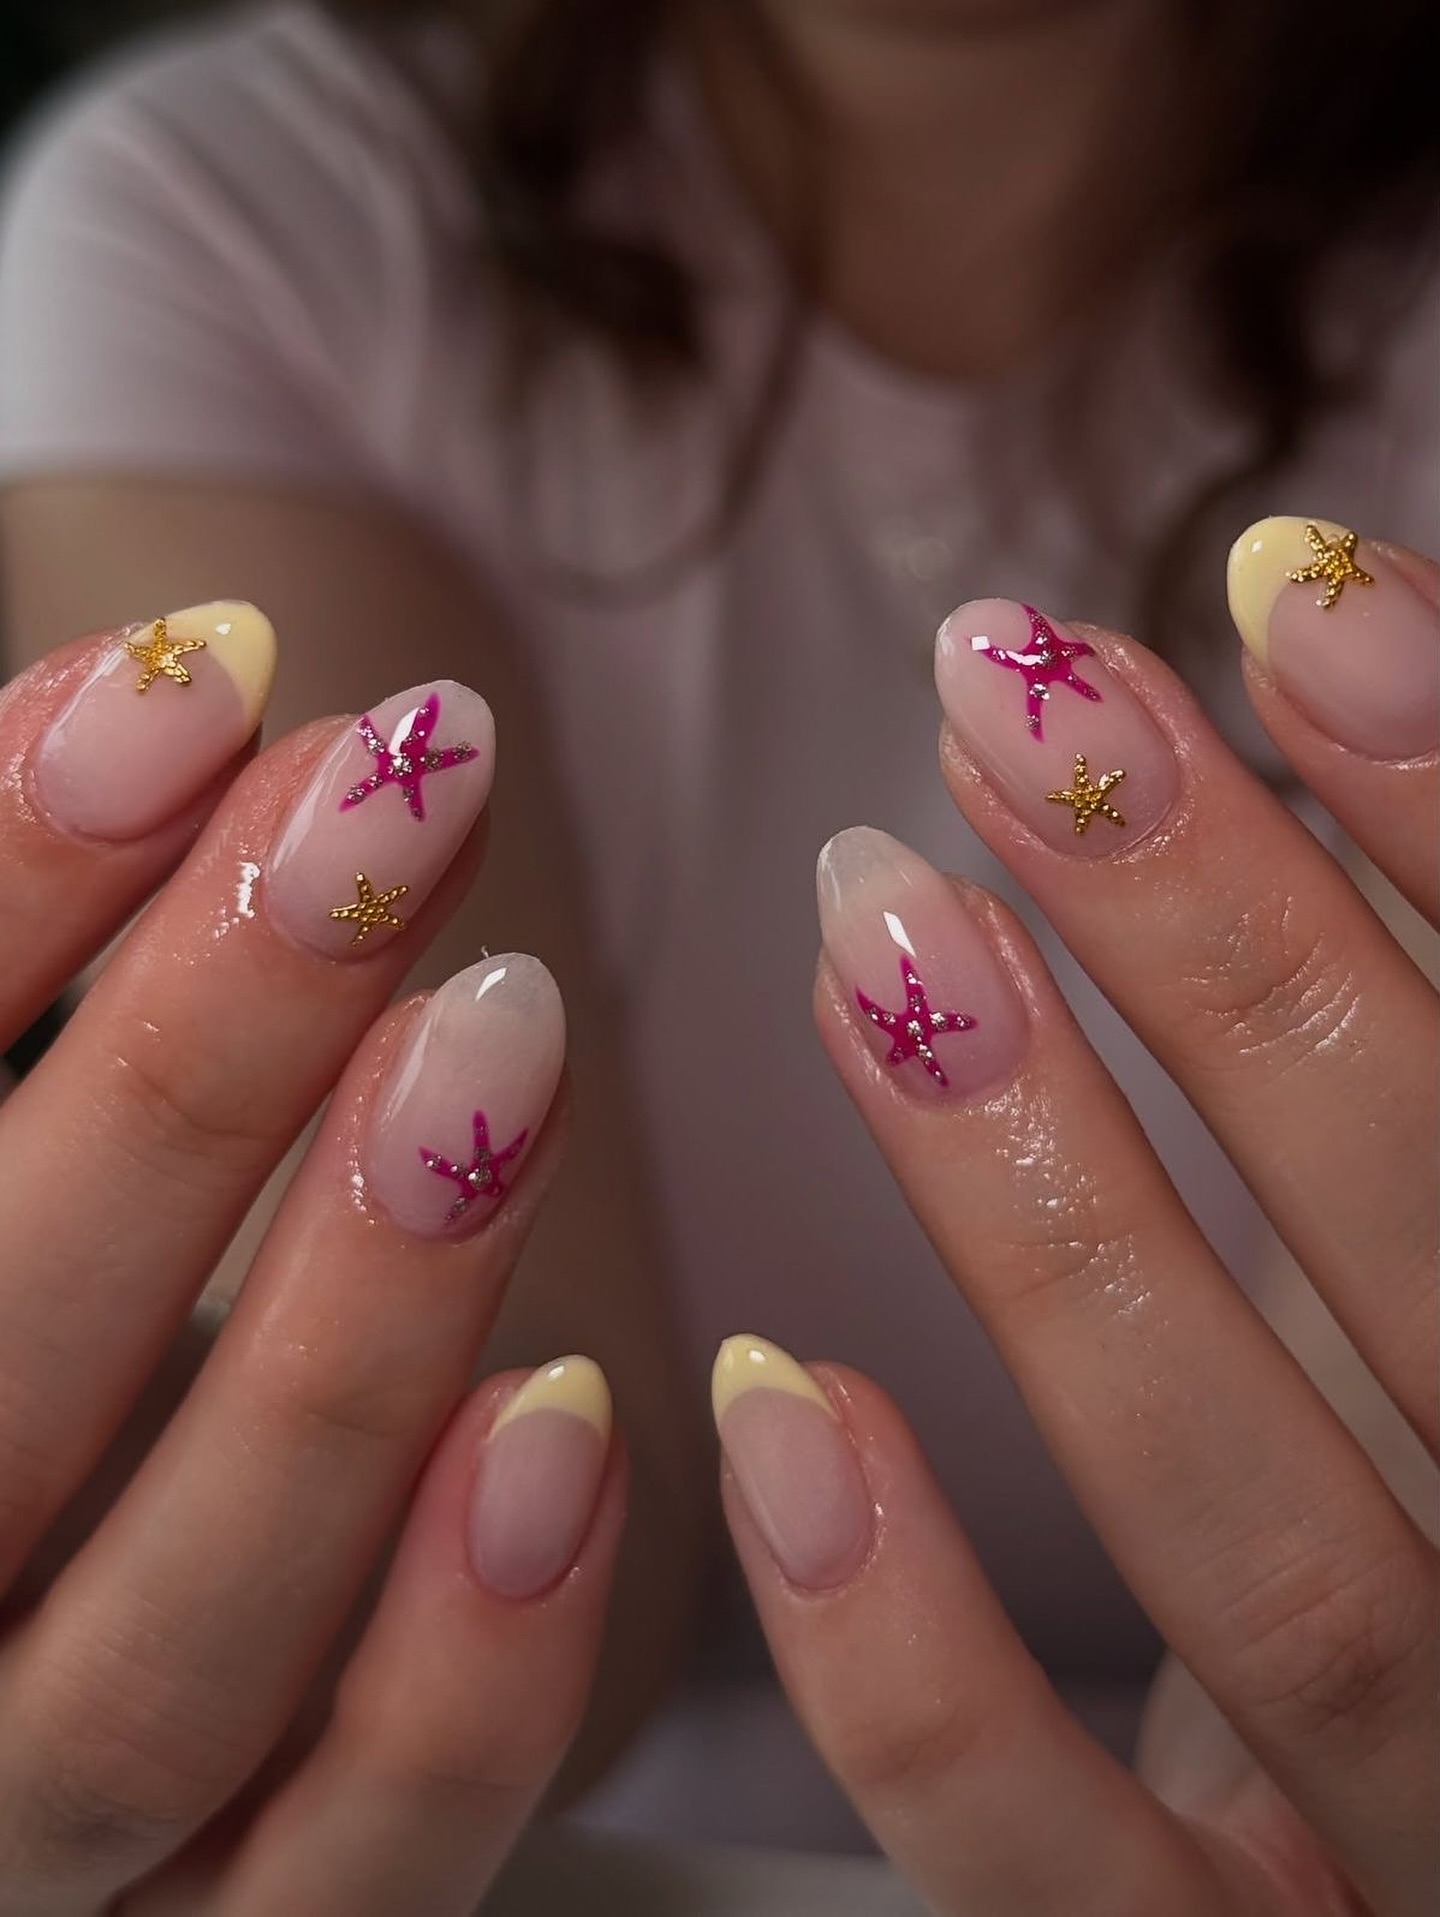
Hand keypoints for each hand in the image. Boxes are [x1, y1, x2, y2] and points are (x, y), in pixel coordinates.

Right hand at [0, 606, 620, 1913]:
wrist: (56, 1581)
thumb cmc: (31, 1318)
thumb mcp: (18, 1144)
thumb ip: (27, 962)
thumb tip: (173, 697)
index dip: (0, 894)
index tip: (199, 681)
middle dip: (190, 1074)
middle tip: (389, 815)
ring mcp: (52, 1843)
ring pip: (178, 1654)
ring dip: (351, 1331)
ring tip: (501, 1039)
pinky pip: (361, 1866)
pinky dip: (471, 1666)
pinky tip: (579, 1417)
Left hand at [712, 520, 1438, 1914]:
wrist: (1422, 1809)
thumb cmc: (1439, 1465)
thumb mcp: (1428, 1259)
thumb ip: (1386, 1052)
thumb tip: (1321, 654)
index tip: (1291, 594)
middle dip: (1235, 960)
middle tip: (1021, 708)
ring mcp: (1416, 1843)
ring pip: (1255, 1546)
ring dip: (1054, 1214)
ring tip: (879, 931)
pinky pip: (1049, 1866)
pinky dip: (907, 1653)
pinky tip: (767, 1403)